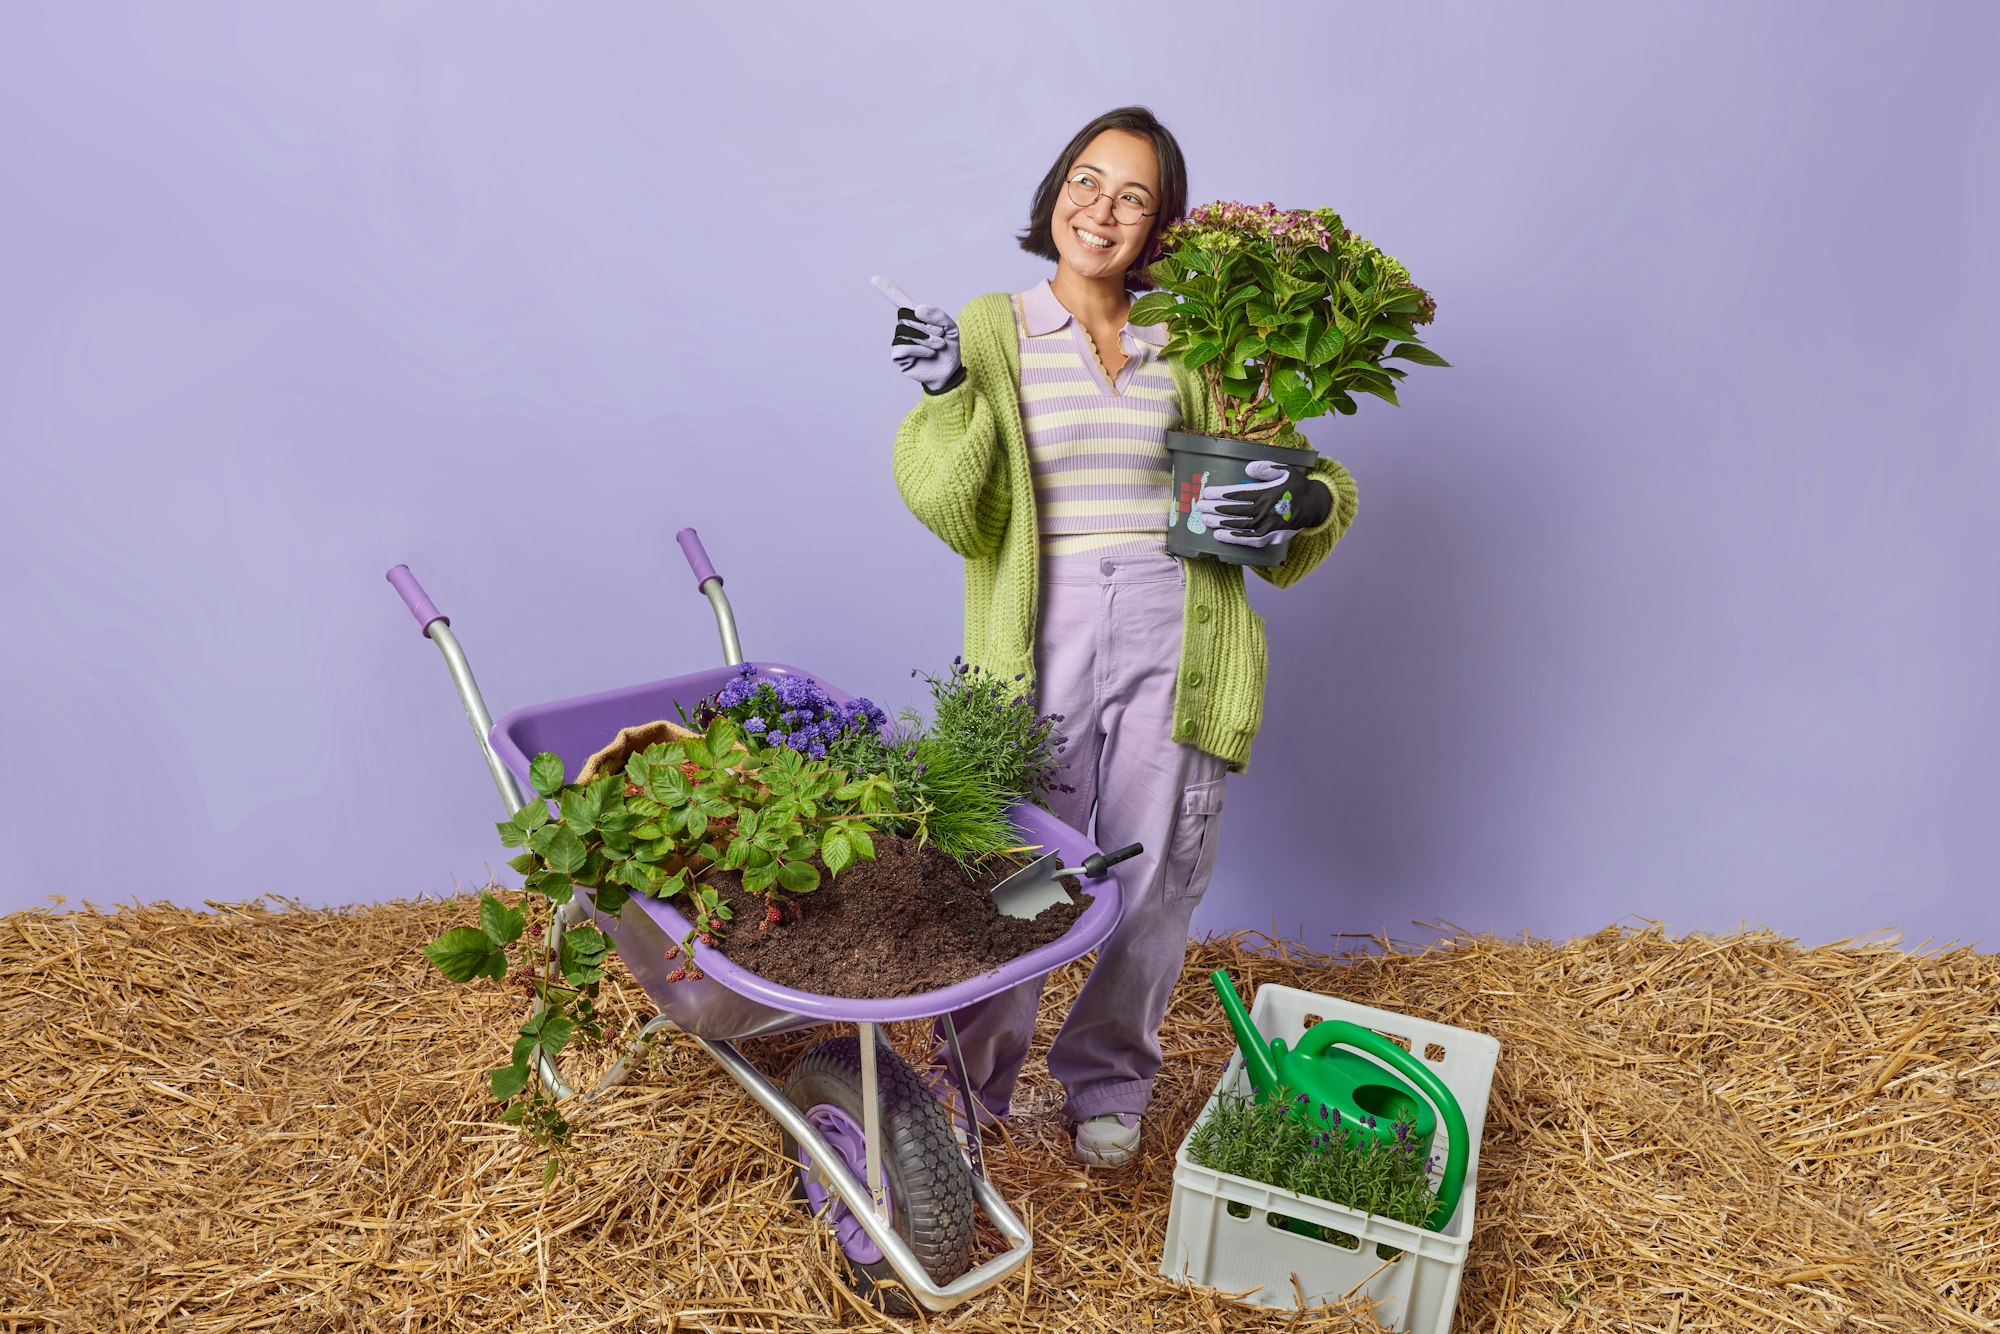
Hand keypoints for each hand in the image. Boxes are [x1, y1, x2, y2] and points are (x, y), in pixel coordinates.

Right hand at [872, 275, 962, 394]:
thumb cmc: (949, 349)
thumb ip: (938, 315)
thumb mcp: (950, 328)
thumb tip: (917, 309)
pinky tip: (929, 353)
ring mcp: (900, 342)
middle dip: (926, 324)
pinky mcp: (898, 357)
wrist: (950, 371)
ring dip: (926, 338)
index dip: (888, 289)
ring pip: (905, 331)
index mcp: (916, 318)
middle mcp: (905, 328)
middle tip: (941, 335)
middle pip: (906, 316)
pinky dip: (919, 348)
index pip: (900, 301)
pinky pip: (903, 347)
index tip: (874, 278)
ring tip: (939, 345)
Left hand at [1191, 458, 1331, 548]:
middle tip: (1199, 507)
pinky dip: (1234, 538)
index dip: (1220, 494)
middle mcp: (1266, 511)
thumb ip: (1266, 467)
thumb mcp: (1286, 470)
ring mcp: (1268, 526)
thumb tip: (1247, 467)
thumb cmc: (1297, 486)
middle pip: (1235, 511)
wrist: (1315, 506)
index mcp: (1267, 493)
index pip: (1238, 494)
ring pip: (1239, 526)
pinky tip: (1221, 536)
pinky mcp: (1271, 537)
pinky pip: (1249, 540)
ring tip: (1205, 520)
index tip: (1206, 493)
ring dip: (1220, 523)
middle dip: (1214, 509)